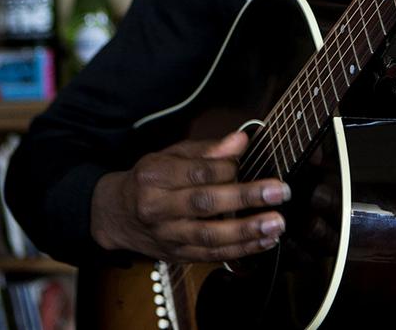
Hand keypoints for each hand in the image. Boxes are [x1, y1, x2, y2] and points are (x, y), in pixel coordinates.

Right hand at [90, 130, 290, 262]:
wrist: (115, 215)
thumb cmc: (151, 178)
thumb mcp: (171, 155)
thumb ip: (208, 150)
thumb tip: (241, 140)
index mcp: (156, 176)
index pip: (197, 173)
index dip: (229, 168)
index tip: (254, 163)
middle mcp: (158, 208)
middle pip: (205, 203)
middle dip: (246, 198)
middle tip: (279, 192)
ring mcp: (167, 236)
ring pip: (209, 236)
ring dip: (247, 231)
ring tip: (276, 224)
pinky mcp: (176, 256)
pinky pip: (211, 256)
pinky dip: (241, 251)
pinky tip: (264, 241)